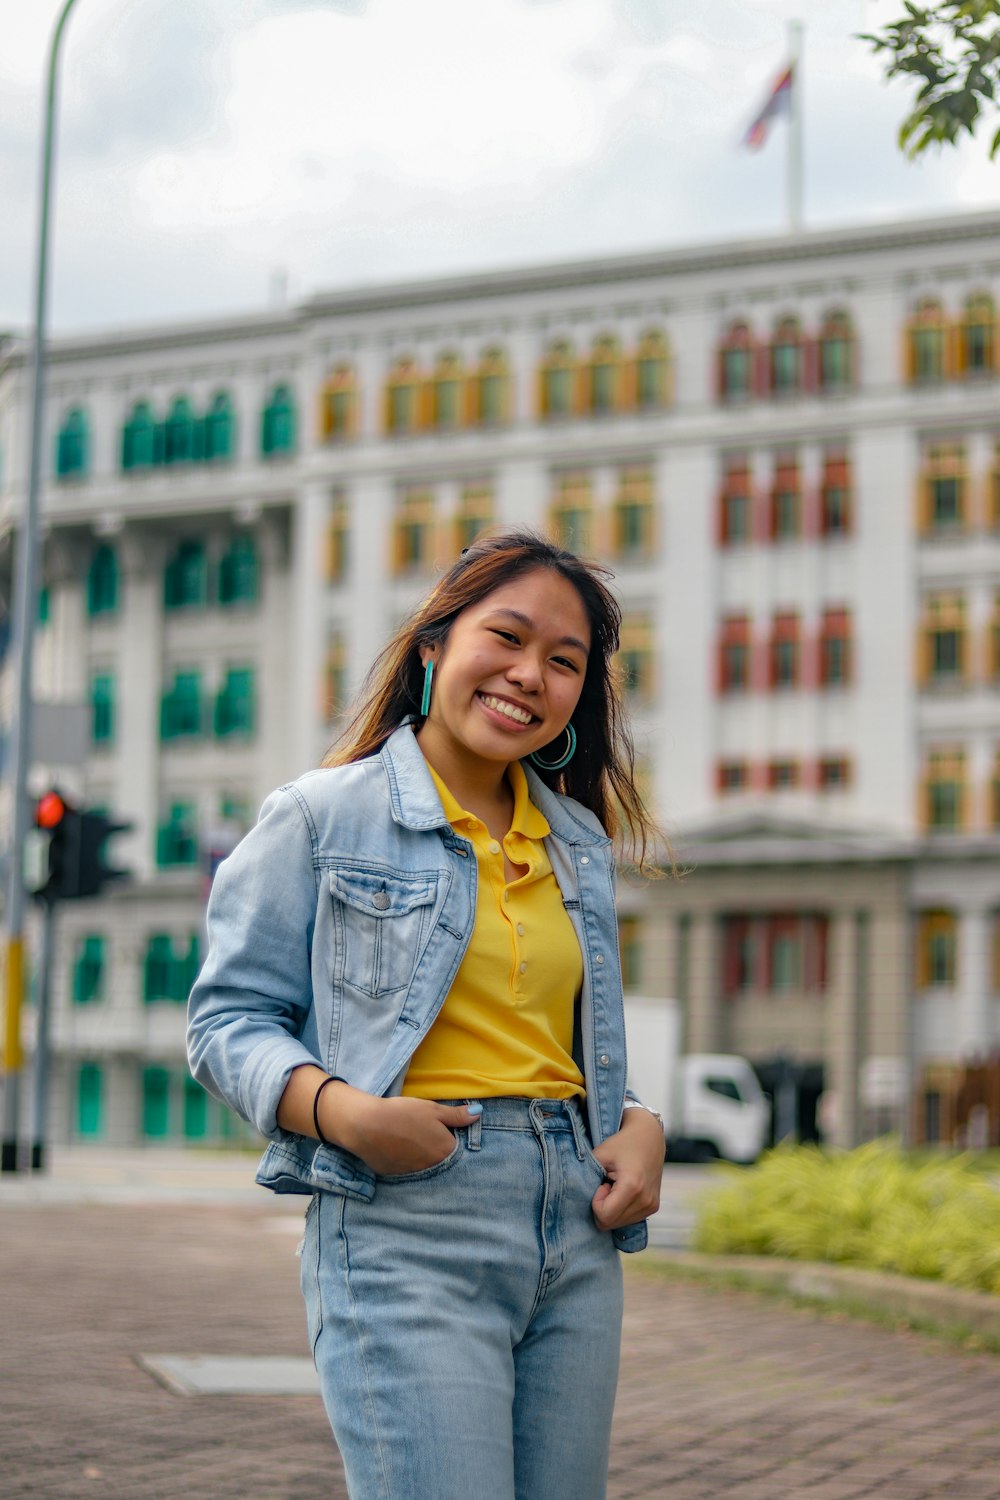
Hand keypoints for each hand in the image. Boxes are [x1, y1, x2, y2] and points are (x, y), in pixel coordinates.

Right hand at [321, 1085, 478, 1175]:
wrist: (366, 1124)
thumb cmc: (402, 1113)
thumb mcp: (432, 1109)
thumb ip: (456, 1115)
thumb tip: (479, 1114)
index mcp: (445, 1150)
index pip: (457, 1148)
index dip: (450, 1137)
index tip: (442, 1129)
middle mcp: (432, 1167)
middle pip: (440, 1159)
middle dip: (436, 1149)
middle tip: (423, 1134)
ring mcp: (412, 1174)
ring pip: (423, 1166)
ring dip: (421, 1156)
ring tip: (408, 1139)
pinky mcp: (394, 1176)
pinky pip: (406, 1169)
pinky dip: (404, 1160)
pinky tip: (396, 1147)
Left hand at [590, 1107, 664, 1231]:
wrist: (649, 1137)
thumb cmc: (622, 1143)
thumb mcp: (600, 1154)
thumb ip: (587, 1176)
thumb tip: (578, 1198)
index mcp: (632, 1187)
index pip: (604, 1216)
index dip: (596, 1202)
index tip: (602, 1183)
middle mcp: (645, 1200)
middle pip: (611, 1224)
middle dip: (603, 1206)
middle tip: (607, 1184)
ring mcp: (651, 1206)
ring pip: (619, 1224)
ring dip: (612, 1208)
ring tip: (616, 1186)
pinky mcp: (653, 1207)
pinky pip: (629, 1219)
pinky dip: (621, 1209)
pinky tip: (624, 1191)